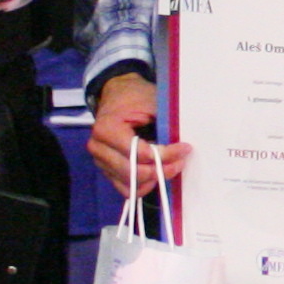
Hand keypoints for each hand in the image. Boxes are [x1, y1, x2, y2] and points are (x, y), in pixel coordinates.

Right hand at [86, 73, 178, 196]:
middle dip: (161, 170)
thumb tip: (182, 146)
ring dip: (154, 179)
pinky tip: (157, 174)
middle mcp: (99, 149)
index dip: (165, 155)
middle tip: (180, 161)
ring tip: (171, 166)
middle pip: (134, 173)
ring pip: (130, 185)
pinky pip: (125, 188)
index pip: (138, 153)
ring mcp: (101, 162)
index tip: (184, 147)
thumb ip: (165, 125)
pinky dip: (144, 185)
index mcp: (107, 130)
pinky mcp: (107, 170)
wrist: (117, 95)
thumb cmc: (135, 97)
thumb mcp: (152, 102)